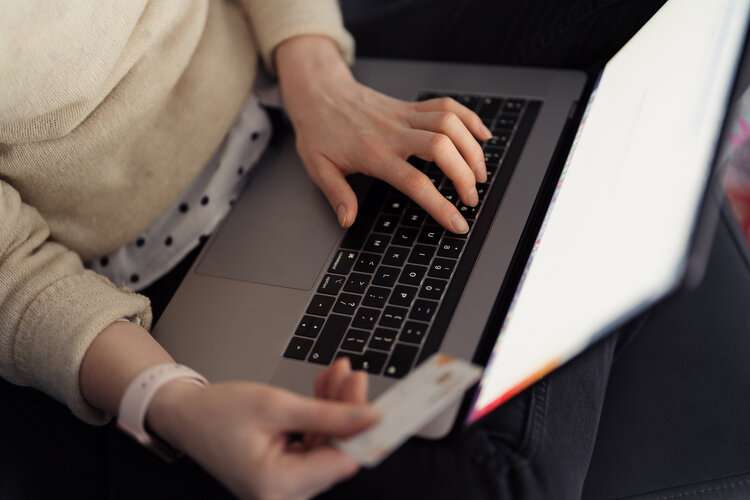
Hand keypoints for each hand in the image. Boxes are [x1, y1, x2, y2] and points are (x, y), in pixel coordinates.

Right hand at [146, 379, 378, 499]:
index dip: (365, 430)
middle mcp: (281, 494)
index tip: (384, 403)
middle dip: (347, 409)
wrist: (185, 414)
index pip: (341, 460)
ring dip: (335, 407)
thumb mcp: (277, 405)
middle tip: (352, 374)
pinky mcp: (284, 472)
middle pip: (335, 451)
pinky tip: (325, 388)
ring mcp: (283, 486)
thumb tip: (370, 418)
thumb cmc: (218, 412)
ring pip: (327, 444)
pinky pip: (313, 444)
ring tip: (338, 373)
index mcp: (277, 485)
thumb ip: (328, 415)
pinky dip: (320, 416)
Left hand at [275, 35, 491, 233]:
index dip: (440, 206)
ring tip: (480, 174)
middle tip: (471, 199)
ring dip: (472, 149)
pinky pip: (447, 106)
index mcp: (374, 154)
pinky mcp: (410, 106)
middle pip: (442, 148)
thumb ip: (336, 194)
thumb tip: (348, 219)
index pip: (415, 182)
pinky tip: (482, 136)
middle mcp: (394, 133)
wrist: (318, 92)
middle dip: (465, 175)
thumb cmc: (319, 130)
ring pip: (450, 123)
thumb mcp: (318, 167)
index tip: (457, 223)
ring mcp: (405, 116)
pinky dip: (469, 119)